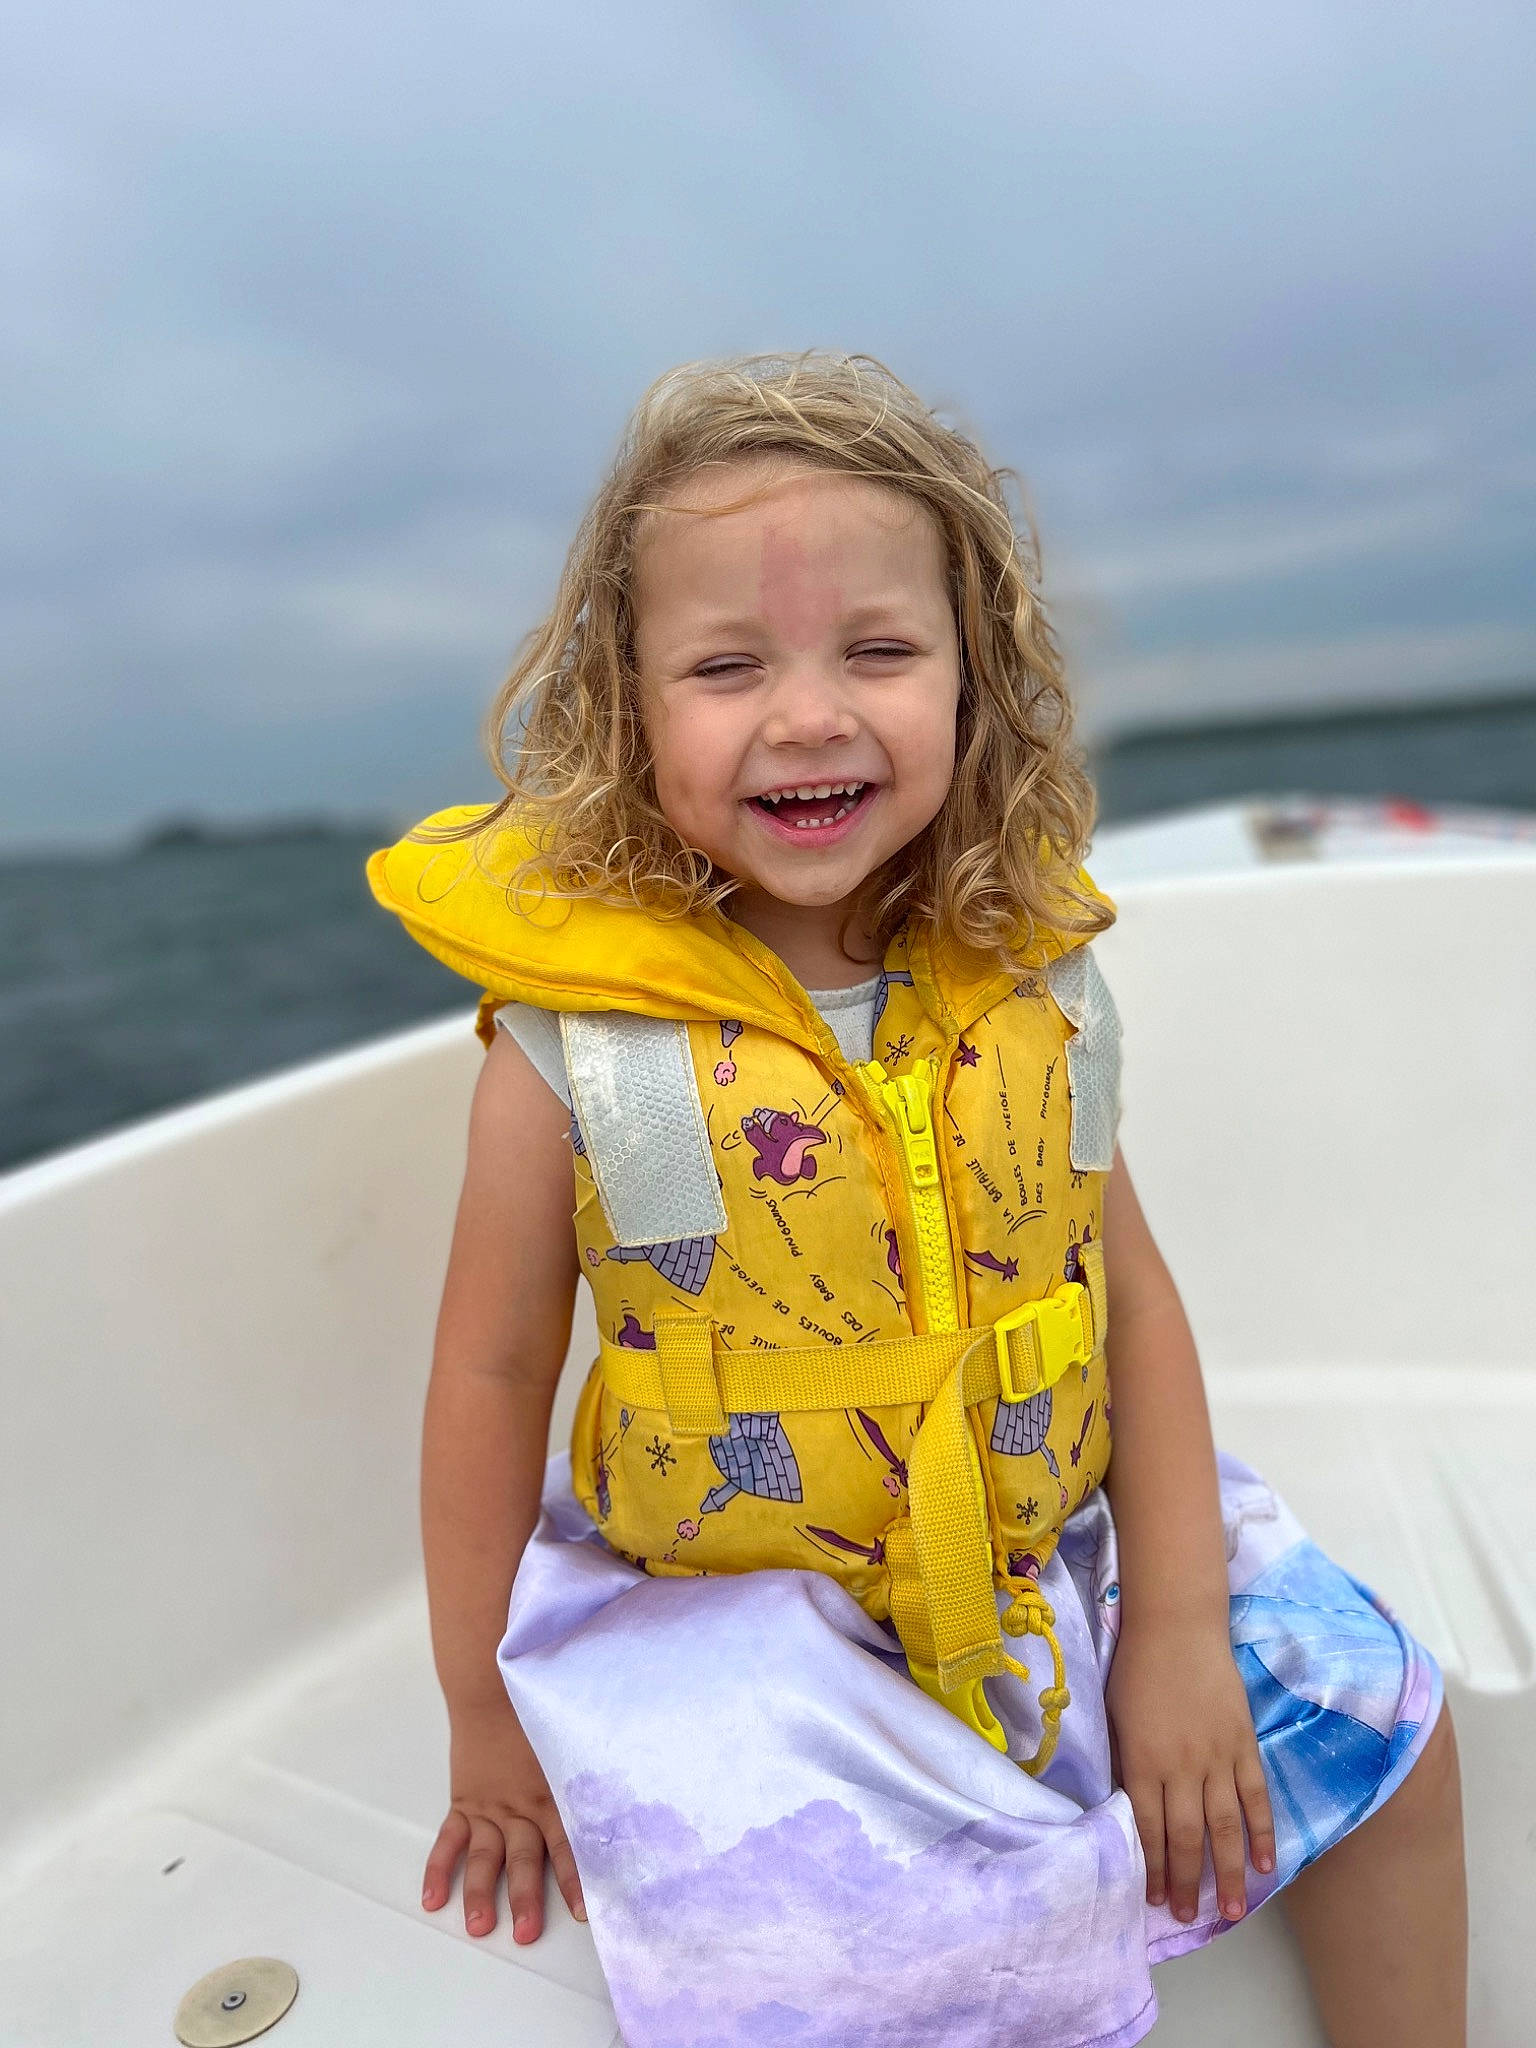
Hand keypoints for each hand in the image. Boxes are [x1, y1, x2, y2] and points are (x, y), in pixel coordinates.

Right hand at [421, 1698, 586, 1942]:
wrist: (494, 1688)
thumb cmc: (539, 1714)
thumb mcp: (572, 1747)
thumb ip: (590, 1780)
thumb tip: (627, 1802)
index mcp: (551, 1795)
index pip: (567, 1846)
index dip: (574, 1880)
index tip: (583, 1913)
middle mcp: (520, 1807)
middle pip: (523, 1858)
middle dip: (525, 1898)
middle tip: (527, 1932)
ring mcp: (488, 1807)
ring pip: (485, 1856)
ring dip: (480, 1892)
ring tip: (480, 1925)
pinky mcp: (464, 1802)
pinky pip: (449, 1840)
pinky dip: (439, 1869)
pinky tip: (434, 1898)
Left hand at [1105, 1614, 1275, 1925]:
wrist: (1177, 1625)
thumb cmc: (1137, 1667)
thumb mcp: (1116, 1717)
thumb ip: (1128, 1763)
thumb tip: (1132, 1806)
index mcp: (1143, 1760)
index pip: (1149, 1828)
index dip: (1151, 1866)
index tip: (1152, 1897)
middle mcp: (1182, 1766)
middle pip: (1186, 1836)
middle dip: (1186, 1881)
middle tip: (1186, 1915)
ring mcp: (1217, 1756)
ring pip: (1225, 1826)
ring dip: (1229, 1872)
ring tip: (1230, 1910)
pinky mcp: (1243, 1743)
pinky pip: (1255, 1796)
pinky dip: (1261, 1832)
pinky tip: (1265, 1864)